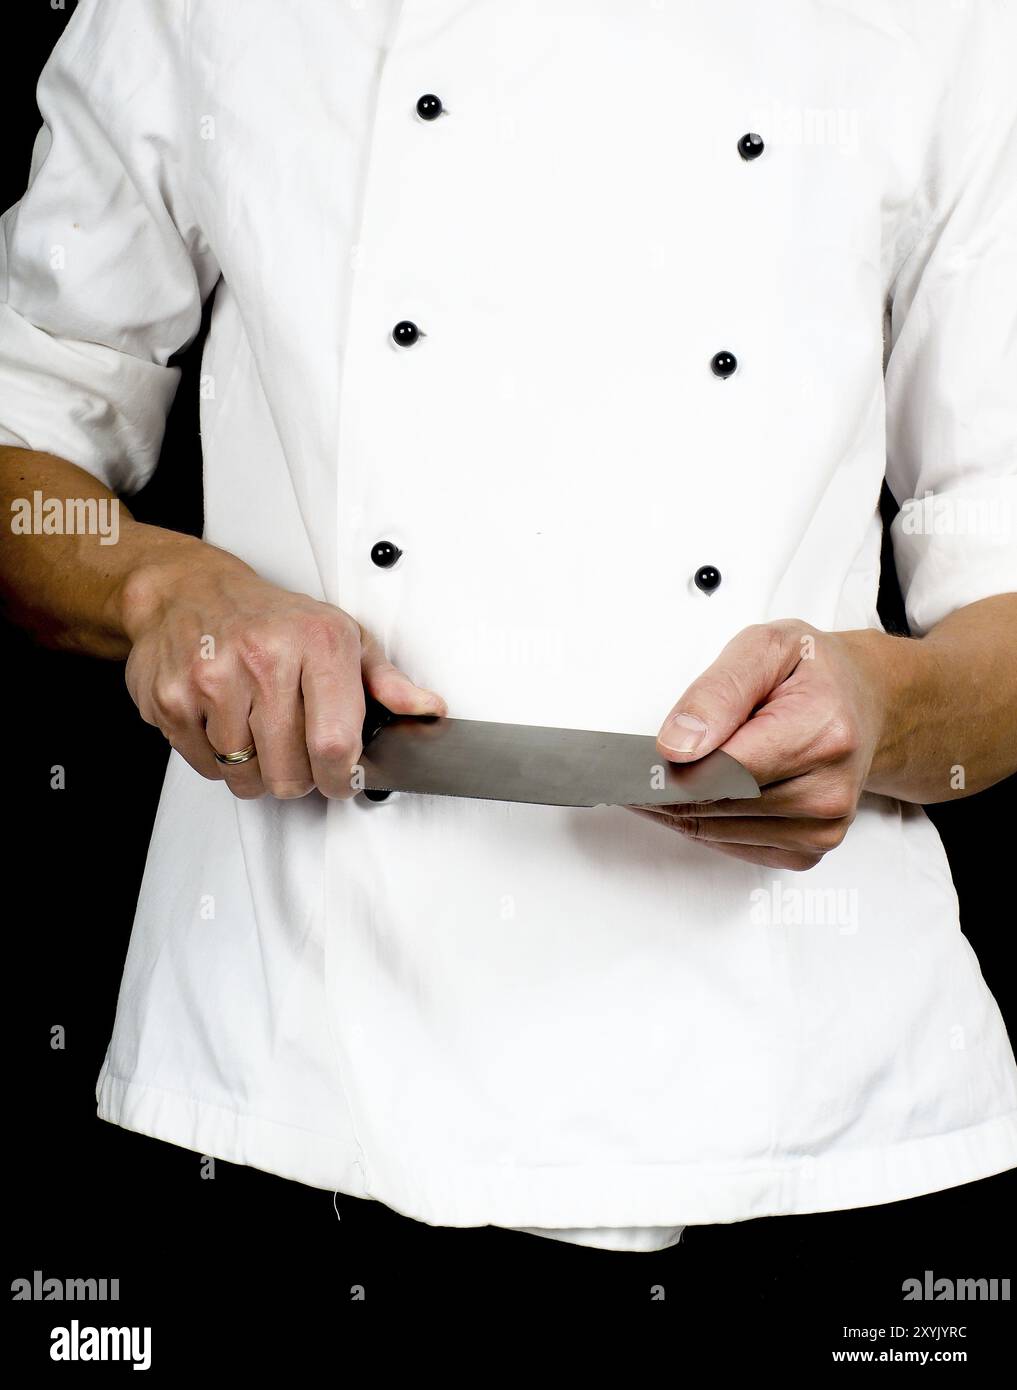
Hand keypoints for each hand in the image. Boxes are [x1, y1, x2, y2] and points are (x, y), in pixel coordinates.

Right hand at [121, 547, 444, 798]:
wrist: (189, 590)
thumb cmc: (272, 618)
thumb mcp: (342, 636)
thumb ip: (387, 681)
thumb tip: (427, 709)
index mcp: (316, 643)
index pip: (334, 744)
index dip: (341, 778)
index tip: (342, 779)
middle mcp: (263, 658)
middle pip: (290, 773)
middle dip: (301, 779)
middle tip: (297, 753)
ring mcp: (212, 680)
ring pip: (247, 777)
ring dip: (259, 772)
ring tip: (260, 733)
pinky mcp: (172, 700)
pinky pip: (207, 768)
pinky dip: (220, 762)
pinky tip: (227, 725)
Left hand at [630, 620, 896, 870]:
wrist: (863, 703)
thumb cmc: (812, 673)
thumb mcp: (765, 647)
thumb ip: (718, 691)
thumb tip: (677, 745)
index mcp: (823, 732)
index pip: (724, 769)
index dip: (671, 769)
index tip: (631, 764)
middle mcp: (829, 790)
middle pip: (717, 804)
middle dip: (667, 788)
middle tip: (631, 769)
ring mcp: (823, 827)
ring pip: (717, 830)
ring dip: (679, 809)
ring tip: (658, 778)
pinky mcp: (809, 849)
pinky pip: (733, 845)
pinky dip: (705, 822)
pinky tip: (696, 794)